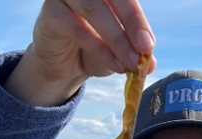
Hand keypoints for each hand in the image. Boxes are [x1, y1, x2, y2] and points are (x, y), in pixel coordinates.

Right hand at [4, 0, 156, 105]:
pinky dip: (98, 48)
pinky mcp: (51, 12)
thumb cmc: (94, 51)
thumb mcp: (119, 52)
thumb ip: (135, 53)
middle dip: (131, 24)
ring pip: (94, 10)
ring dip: (116, 40)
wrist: (64, 65)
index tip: (149, 45)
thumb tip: (150, 64)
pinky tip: (114, 64)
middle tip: (144, 49)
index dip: (138, 20)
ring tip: (131, 63)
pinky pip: (76, 28)